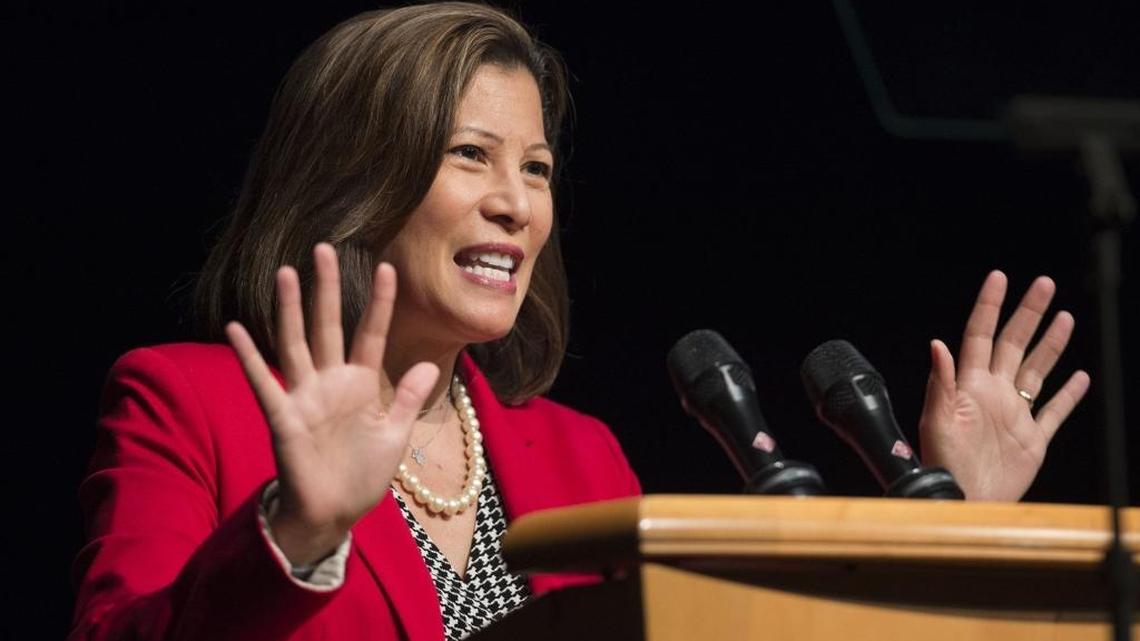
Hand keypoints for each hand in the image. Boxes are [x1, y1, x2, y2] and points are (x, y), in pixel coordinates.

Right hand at [226, 243, 438, 564]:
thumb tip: (427, 363)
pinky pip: (264, 383)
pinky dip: (249, 357)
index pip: (371, 334)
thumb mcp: (395, 435)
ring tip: (287, 272)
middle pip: (328, 326)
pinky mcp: (283, 418)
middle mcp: (330, 382)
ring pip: (296, 343)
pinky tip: (235, 328)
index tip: (387, 268)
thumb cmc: (362, 475)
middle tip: (325, 248)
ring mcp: (305, 397)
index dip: (379, 303)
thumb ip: (408, 399)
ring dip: (291, 309)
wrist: (335, 513)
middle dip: (328, 289)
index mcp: (362, 384)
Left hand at [918, 270, 1090, 500]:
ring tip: (1063, 317)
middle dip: (1028, 313)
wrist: (962, 502)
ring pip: (1037, 371)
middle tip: (1043, 284)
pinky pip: (1054, 411)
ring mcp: (1014, 415)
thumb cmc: (942, 464)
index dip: (989, 306)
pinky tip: (1081, 377)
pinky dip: (1069, 395)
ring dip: (1050, 345)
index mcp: (969, 386)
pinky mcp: (1032, 440)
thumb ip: (940, 382)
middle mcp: (993, 394)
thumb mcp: (937, 421)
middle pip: (1013, 344)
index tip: (999, 278)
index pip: (979, 335)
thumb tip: (937, 345)